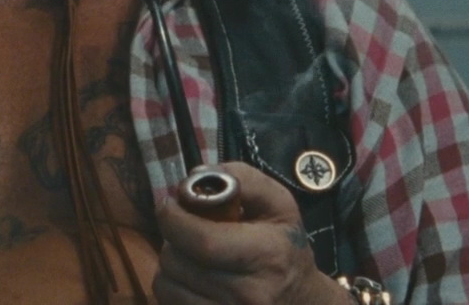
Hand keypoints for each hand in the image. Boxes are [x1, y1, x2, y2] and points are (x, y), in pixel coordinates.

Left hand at [153, 162, 349, 304]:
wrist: (302, 302)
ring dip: (170, 265)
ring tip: (192, 257)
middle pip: (177, 262)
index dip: (173, 219)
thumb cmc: (284, 246)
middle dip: (172, 239)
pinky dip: (173, 288)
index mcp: (268, 256)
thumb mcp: (279, 204)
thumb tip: (197, 176)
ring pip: (166, 285)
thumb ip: (243, 179)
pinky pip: (169, 304)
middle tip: (185, 232)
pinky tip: (193, 279)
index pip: (202, 241)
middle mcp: (251, 295)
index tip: (169, 205)